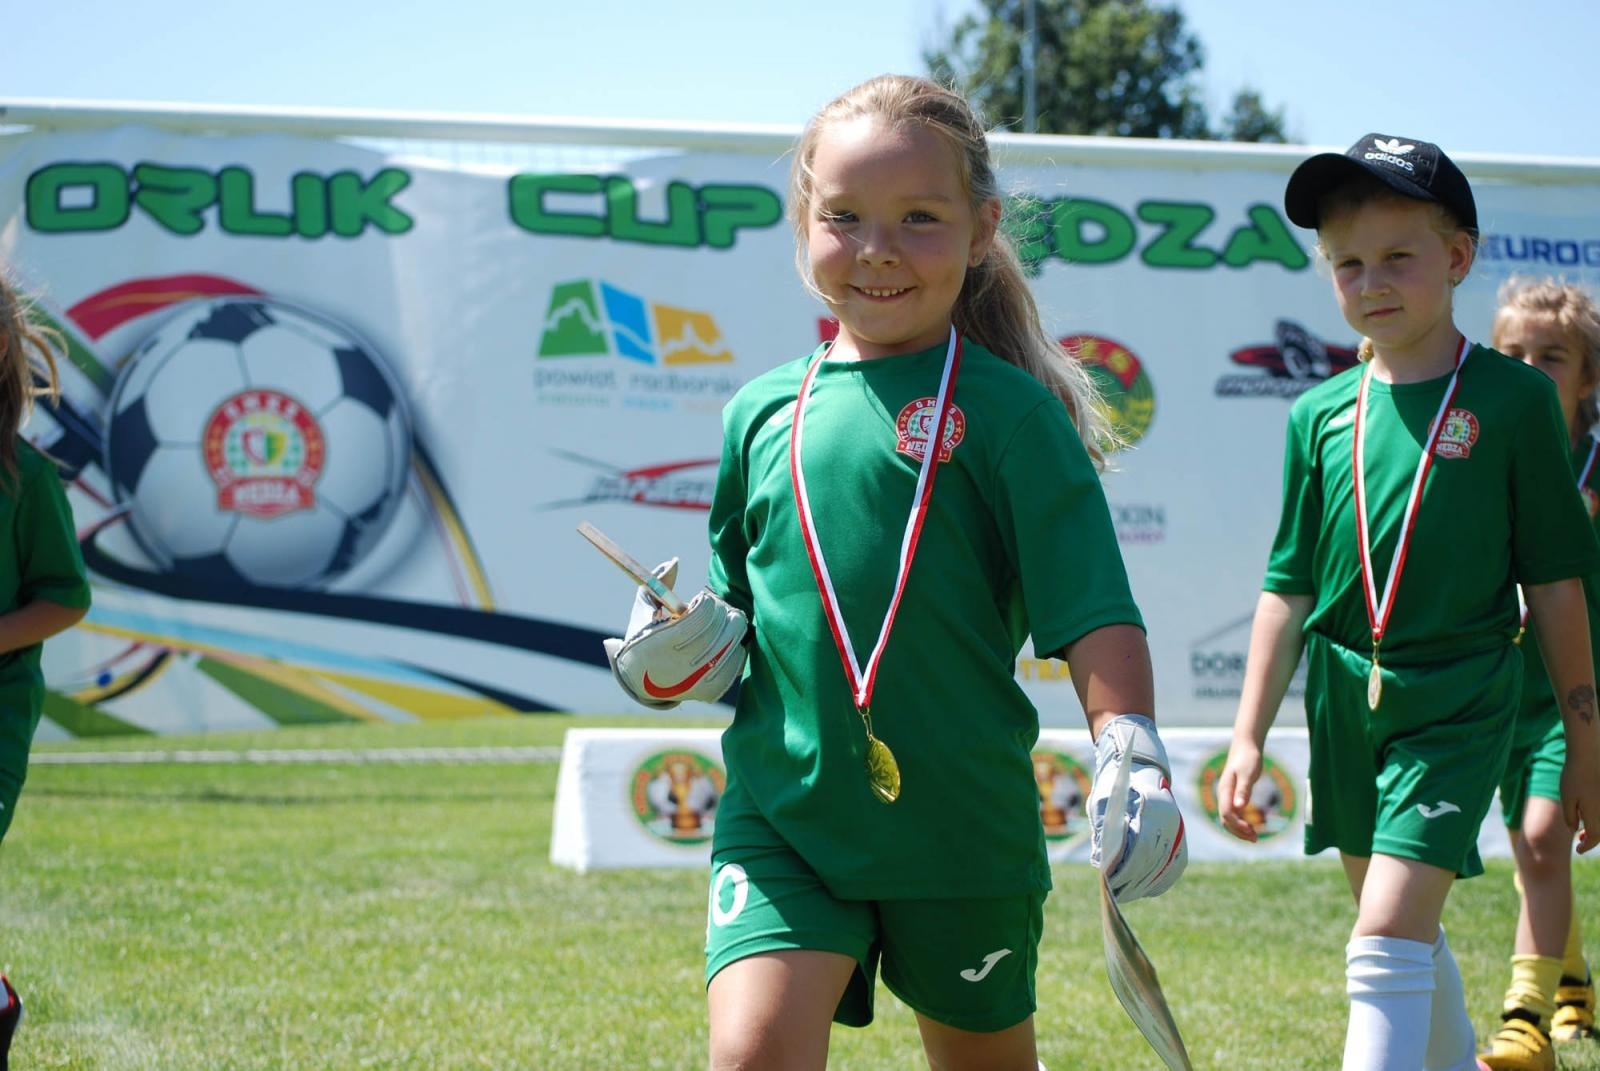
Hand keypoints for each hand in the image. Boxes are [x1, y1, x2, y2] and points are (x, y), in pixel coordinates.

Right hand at [603, 559, 747, 709]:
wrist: (644, 680)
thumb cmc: (645, 634)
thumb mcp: (644, 607)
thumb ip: (657, 582)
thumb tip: (675, 561)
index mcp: (657, 643)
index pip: (700, 616)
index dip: (706, 603)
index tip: (699, 600)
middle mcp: (677, 666)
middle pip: (721, 629)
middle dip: (722, 612)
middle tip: (715, 609)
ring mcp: (696, 681)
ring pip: (733, 643)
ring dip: (731, 627)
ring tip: (721, 622)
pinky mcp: (711, 690)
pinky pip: (738, 661)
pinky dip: (736, 646)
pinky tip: (724, 642)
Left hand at [1089, 715, 1186, 900]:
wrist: (1140, 770)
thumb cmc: (1115, 786)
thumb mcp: (1102, 801)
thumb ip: (1103, 828)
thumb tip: (1103, 861)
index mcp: (1152, 807)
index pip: (1141, 847)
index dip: (1124, 868)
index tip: (1108, 881)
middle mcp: (1171, 819)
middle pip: (1153, 860)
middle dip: (1132, 881)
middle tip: (1113, 894)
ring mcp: (1178, 828)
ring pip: (1166, 865)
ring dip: (1145, 884)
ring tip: (1125, 895)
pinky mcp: (1180, 836)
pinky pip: (1176, 865)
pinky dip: (1161, 880)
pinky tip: (1146, 891)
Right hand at [1216, 739, 1263, 842]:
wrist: (1246, 746)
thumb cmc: (1248, 758)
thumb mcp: (1248, 773)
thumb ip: (1243, 790)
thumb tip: (1239, 808)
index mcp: (1225, 791)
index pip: (1227, 814)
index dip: (1238, 825)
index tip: (1252, 831)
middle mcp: (1223, 795)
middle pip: (1225, 820)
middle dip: (1238, 832)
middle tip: (1255, 839)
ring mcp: (1227, 796)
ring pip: (1228, 819)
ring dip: (1239, 830)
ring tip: (1255, 837)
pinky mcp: (1233, 795)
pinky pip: (1234, 814)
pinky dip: (1241, 823)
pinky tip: (1252, 826)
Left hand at [1560, 743, 1599, 853]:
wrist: (1591, 754)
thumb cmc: (1575, 776)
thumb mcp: (1567, 798)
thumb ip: (1570, 817)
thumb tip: (1574, 831)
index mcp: (1596, 817)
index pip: (1593, 839)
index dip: (1586, 846)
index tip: (1578, 850)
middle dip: (1592, 839)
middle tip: (1580, 840)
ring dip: (1597, 829)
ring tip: (1584, 829)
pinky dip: (1599, 818)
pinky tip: (1590, 814)